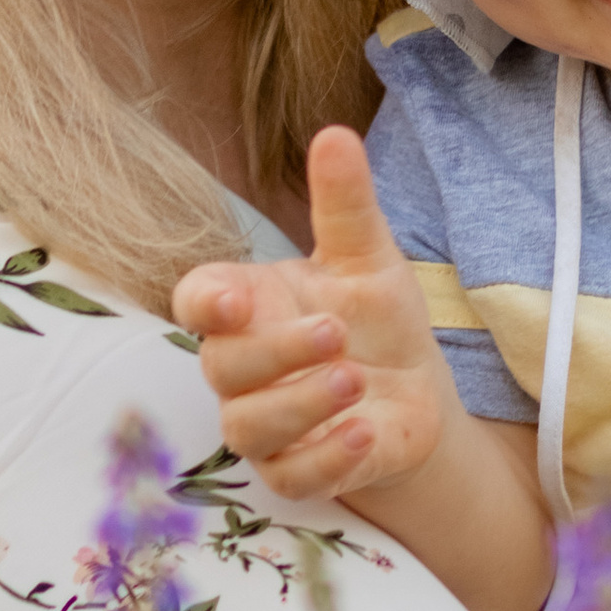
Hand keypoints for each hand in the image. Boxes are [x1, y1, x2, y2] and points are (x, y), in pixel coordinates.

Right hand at [173, 128, 461, 506]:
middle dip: (276, 352)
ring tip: (356, 379)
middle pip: (223, 365)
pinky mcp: (297, 472)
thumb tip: (336, 133)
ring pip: (249, 427)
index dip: (205, 302)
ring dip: (301, 405)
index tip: (236, 297)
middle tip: (336, 332)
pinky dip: (326, 458)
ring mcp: (265, 425)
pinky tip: (367, 433)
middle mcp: (242, 368)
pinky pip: (291, 477)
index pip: (197, 300)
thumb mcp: (368, 257)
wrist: (413, 394)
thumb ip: (345, 203)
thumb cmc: (373, 319)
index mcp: (249, 306)